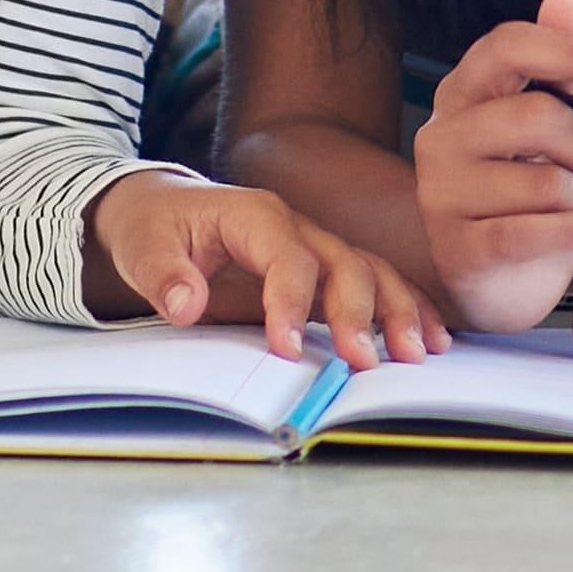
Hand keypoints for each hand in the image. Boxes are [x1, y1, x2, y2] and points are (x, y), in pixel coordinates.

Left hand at [87, 171, 442, 364]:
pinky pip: (374, 283)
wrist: (162, 208)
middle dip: (357, 312)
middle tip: (362, 363)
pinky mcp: (325, 270)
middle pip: (342, 262)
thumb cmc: (155, 226)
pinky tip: (431, 339)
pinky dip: (405, 308)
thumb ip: (161, 274)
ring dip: (396, 310)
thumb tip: (185, 305)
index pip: (285, 256)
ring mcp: (316, 246)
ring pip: (369, 271)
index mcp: (252, 216)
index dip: (290, 301)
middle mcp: (295, 227)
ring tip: (414, 354)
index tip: (285, 348)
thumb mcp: (141, 245)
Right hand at [409, 0, 572, 339]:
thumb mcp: (556, 128)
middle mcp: (441, 133)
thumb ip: (565, 70)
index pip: (510, 44)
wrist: (499, 283)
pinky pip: (530, 233)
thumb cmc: (533, 194)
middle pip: (537, 116)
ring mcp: (440, 192)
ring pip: (543, 182)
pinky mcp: (456, 249)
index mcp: (465, 90)